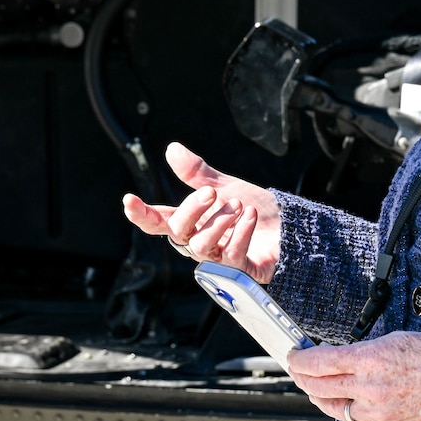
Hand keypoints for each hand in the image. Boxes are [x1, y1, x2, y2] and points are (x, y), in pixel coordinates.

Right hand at [120, 142, 280, 282]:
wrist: (291, 228)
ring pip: (200, 247)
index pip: (158, 222)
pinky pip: (232, 256)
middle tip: (211, 192)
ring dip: (218, 222)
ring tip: (239, 205)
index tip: (129, 199)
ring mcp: (218, 260)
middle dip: (191, 210)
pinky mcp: (240, 271)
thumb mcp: (226, 187)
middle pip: (178, 232)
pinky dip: (241, 233)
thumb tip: (172, 149)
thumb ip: (198, 173)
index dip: (141, 214)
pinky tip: (251, 216)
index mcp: (192, 223)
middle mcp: (200, 243)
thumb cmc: (255, 211)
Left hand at [287, 331, 420, 420]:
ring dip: (322, 397)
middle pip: (317, 387)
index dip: (299, 360)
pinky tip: (349, 403)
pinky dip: (349, 413)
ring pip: (333, 408)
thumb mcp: (395, 339)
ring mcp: (377, 413)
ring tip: (319, 388)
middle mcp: (369, 388)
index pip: (318, 362)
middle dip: (302, 378)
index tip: (294, 357)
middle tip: (299, 371)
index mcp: (369, 359)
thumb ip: (362, 351)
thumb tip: (339, 357)